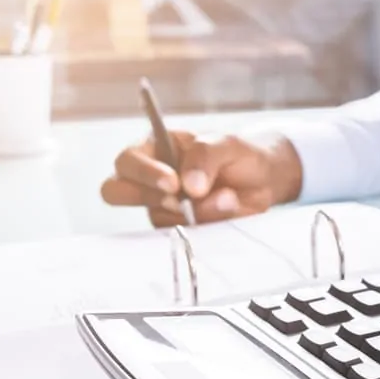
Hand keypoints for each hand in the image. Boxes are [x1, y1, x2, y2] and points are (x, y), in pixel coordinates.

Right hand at [101, 131, 302, 226]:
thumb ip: (205, 156)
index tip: (173, 183)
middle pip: (115, 192)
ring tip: (227, 199)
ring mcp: (163, 208)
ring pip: (157, 218)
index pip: (127, 161)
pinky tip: (227, 211)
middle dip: (146, 196)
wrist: (264, 181)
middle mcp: (150, 180)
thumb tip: (190, 186)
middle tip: (179, 199)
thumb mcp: (226, 143)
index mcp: (155, 150)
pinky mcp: (182, 229)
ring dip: (194, 212)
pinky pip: (183, 235)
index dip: (143, 173)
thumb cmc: (238, 155)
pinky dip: (207, 225)